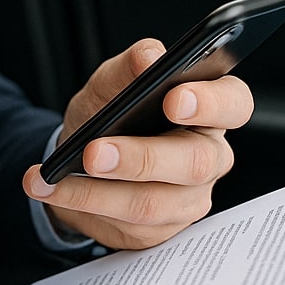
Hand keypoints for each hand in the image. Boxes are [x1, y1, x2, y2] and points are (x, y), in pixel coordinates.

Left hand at [23, 39, 252, 249]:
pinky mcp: (163, 228)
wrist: (80, 161)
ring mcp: (189, 197)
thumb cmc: (109, 115)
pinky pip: (127, 224)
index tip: (173, 99)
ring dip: (99, 190)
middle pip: (194, 161)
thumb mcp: (108, 85)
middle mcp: (208, 155)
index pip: (233, 103)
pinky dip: (81, 204)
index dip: (210, 103)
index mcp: (209, 110)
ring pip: (155, 201)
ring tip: (58, 176)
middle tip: (95, 152)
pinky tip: (51, 189)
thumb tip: (149, 56)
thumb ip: (128, 68)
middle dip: (141, 157)